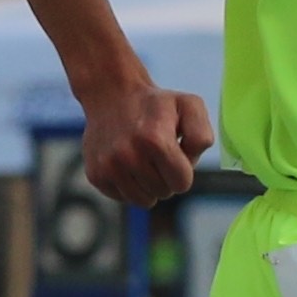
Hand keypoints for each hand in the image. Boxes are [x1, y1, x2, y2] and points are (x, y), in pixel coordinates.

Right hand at [77, 74, 216, 208]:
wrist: (112, 95)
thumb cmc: (156, 104)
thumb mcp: (189, 105)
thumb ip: (201, 136)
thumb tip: (190, 164)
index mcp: (155, 140)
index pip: (182, 183)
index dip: (183, 171)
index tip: (176, 154)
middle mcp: (128, 155)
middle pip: (163, 192)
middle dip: (166, 177)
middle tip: (157, 154)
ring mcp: (109, 167)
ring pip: (143, 201)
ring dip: (148, 185)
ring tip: (143, 160)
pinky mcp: (96, 175)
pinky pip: (123, 197)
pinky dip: (129, 186)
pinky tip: (127, 164)